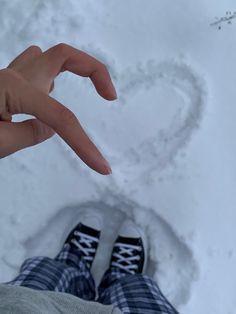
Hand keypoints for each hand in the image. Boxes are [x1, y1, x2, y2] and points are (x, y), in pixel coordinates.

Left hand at [0, 43, 116, 174]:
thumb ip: (28, 134)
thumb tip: (50, 127)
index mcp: (12, 90)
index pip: (60, 118)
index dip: (85, 144)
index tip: (103, 167)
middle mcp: (14, 76)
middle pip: (63, 55)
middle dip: (95, 70)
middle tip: (110, 96)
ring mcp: (9, 75)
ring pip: (48, 58)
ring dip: (74, 70)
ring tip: (86, 92)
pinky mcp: (6, 82)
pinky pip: (34, 67)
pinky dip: (51, 76)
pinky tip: (50, 93)